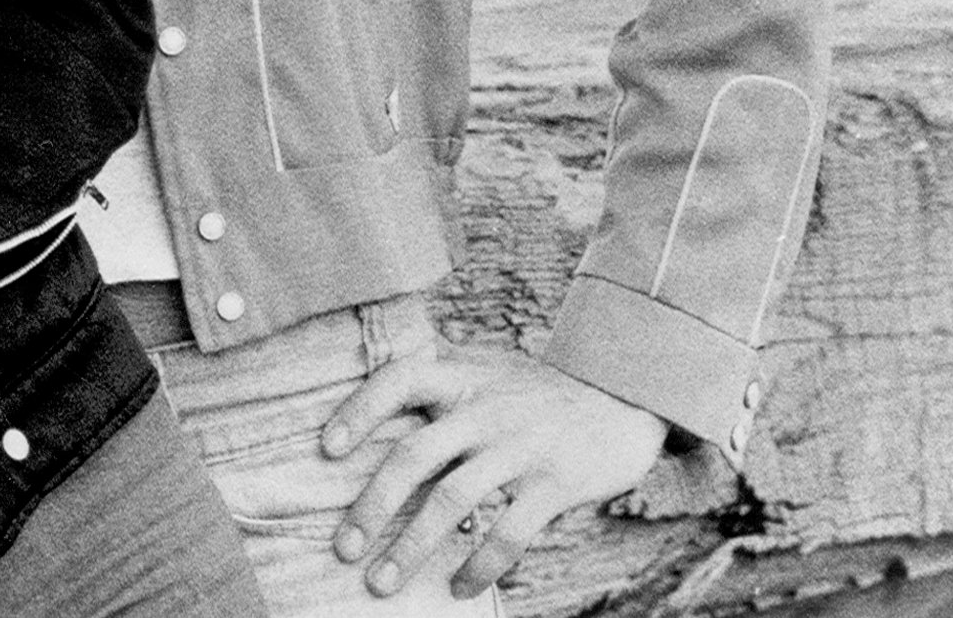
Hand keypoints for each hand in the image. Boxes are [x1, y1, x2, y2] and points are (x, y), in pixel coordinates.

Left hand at [325, 346, 666, 601]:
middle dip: (373, 506)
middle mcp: (484, 408)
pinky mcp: (554, 482)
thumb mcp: (487, 367)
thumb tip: (373, 390)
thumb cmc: (538, 389)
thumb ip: (440, 376)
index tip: (327, 450)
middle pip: (413, 455)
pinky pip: (508, 531)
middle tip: (344, 548)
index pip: (397, 380)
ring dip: (412, 547)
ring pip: (453, 499)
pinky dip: (479, 563)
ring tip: (382, 582)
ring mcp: (519, 445)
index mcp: (462, 376)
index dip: (358, 411)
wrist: (625, 394)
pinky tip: (458, 586)